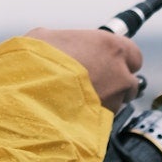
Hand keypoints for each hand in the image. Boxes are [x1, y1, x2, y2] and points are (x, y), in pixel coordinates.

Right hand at [25, 28, 142, 112]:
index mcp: (111, 47)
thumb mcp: (47, 38)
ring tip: (77, 101)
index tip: (108, 61)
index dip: (120, 59)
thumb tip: (57, 44)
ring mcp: (114, 101)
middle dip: (116, 83)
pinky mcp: (103, 123)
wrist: (28, 95)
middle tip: (94, 83)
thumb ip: (64, 41)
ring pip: (117, 103)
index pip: (133, 55)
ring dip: (104, 102)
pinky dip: (93, 118)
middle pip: (130, 82)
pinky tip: (73, 114)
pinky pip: (103, 120)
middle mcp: (119, 74)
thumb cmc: (37, 63)